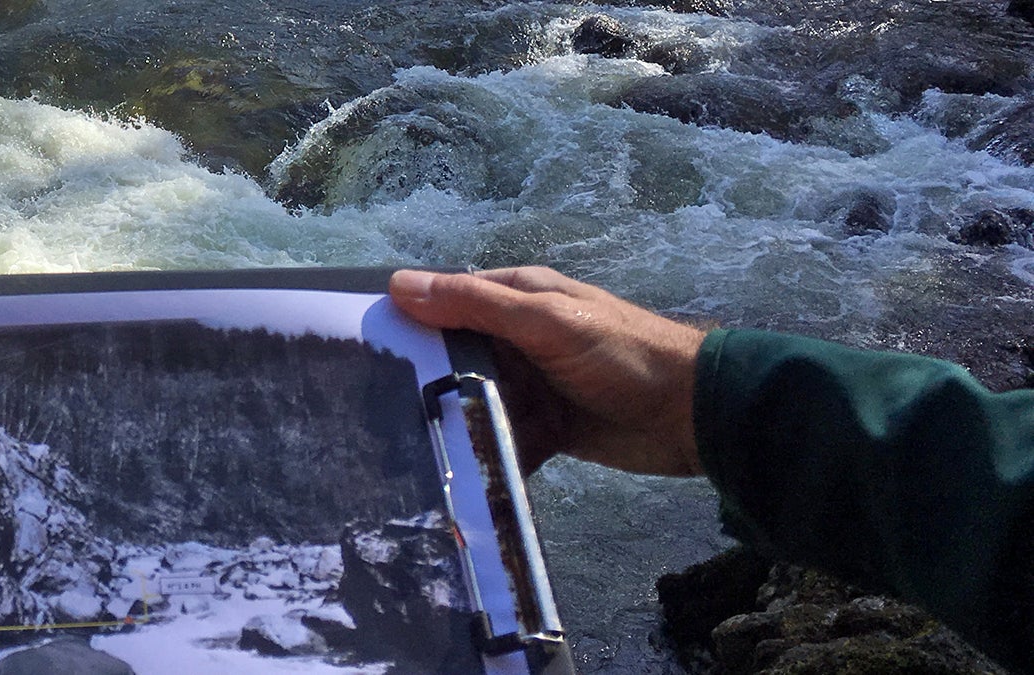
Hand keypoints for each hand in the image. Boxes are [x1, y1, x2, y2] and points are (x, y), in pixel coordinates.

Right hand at [389, 267, 706, 475]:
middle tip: (369, 409)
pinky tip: (450, 472)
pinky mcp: (540, 428)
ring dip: (449, 422)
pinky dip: (481, 453)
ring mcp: (528, 385)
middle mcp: (515, 338)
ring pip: (469, 402)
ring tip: (403, 448)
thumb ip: (475, 305)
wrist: (692, 417)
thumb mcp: (545, 321)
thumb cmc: (621, 354)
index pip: (444, 301)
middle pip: (450, 357)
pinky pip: (496, 439)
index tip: (354, 346)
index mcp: (515, 297)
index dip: (403, 320)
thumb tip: (398, 286)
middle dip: (420, 380)